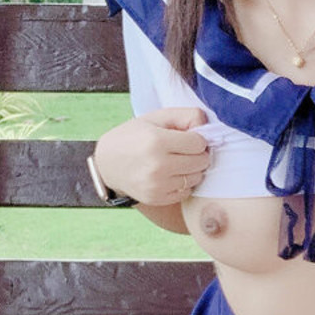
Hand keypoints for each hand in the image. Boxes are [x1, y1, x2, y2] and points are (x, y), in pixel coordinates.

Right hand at [92, 106, 211, 205]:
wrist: (107, 164)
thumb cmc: (134, 136)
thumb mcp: (156, 117)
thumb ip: (185, 116)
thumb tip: (208, 127)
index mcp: (157, 141)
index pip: (199, 143)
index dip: (197, 139)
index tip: (188, 138)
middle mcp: (157, 166)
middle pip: (201, 162)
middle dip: (198, 154)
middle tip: (184, 150)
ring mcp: (157, 185)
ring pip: (196, 178)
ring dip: (192, 170)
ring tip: (176, 162)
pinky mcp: (157, 198)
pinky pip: (186, 192)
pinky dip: (183, 183)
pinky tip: (170, 174)